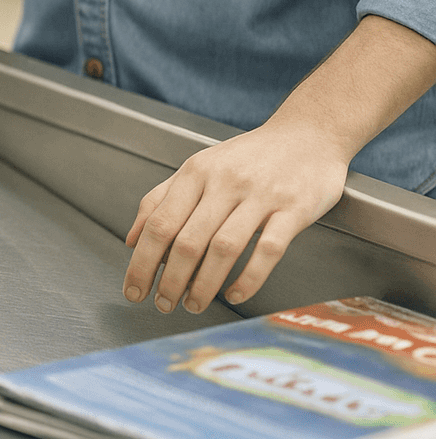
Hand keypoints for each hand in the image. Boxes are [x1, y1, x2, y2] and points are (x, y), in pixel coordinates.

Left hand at [122, 122, 347, 312]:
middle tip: (163, 304)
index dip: (142, 261)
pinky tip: (235, 294)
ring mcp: (260, 196)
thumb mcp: (199, 168)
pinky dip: (249, 278)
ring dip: (204, 284)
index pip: (160, 223)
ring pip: (224, 248)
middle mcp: (224, 182)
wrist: (308, 135)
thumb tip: (132, 239)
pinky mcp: (293, 209)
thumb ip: (162, 199)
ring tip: (194, 305)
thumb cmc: (249, 157)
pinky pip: (268, 249)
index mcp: (196, 172)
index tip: (133, 289)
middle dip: (170, 280)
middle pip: (188, 240)